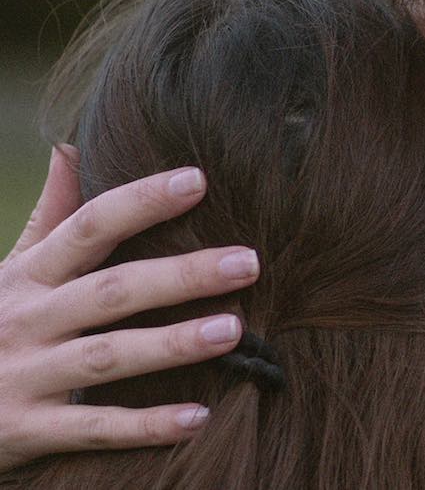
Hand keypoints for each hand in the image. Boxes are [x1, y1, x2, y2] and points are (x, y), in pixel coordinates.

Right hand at [0, 147, 259, 471]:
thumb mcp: (10, 271)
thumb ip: (50, 216)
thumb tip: (72, 146)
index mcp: (31, 274)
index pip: (91, 225)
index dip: (143, 200)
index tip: (199, 179)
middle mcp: (29, 319)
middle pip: (113, 289)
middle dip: (182, 274)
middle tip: (249, 262)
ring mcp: (26, 376)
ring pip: (107, 356)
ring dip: (172, 344)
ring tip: (233, 330)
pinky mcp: (27, 431)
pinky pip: (94, 428)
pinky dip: (145, 426)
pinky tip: (200, 417)